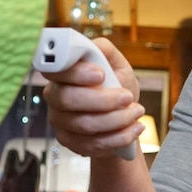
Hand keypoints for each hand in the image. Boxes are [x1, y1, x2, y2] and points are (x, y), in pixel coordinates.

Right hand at [40, 37, 144, 158]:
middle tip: (128, 97)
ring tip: (137, 112)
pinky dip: (119, 137)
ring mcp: (59, 121)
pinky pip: (92, 144)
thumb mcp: (116, 64)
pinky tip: (134, 129)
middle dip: (103, 100)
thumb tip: (96, 46)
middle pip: (68, 99)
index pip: (58, 70)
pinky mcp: (69, 142)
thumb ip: (105, 51)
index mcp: (62, 73)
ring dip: (117, 119)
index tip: (100, 75)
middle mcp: (54, 96)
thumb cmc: (116, 87)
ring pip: (84, 124)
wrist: (122, 119)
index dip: (77, 73)